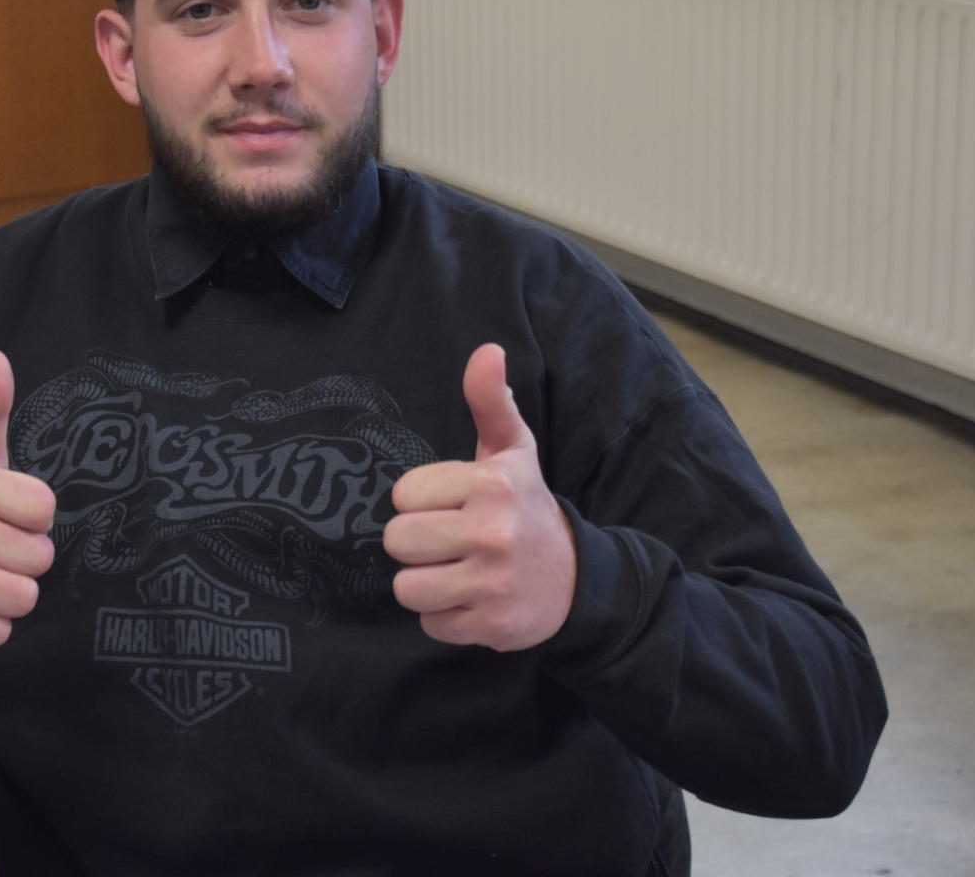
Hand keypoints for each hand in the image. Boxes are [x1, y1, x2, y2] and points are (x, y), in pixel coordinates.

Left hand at [384, 343, 576, 651]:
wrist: (576, 580)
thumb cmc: (526, 506)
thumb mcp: (512, 451)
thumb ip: (491, 401)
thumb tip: (486, 349)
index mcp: (491, 484)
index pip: (403, 495)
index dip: (420, 502)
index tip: (449, 505)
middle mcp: (493, 532)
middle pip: (398, 541)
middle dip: (416, 545)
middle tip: (448, 542)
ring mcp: (493, 582)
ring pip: (407, 588)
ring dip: (425, 584)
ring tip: (455, 571)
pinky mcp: (491, 626)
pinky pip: (430, 624)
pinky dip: (444, 617)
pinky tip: (471, 599)